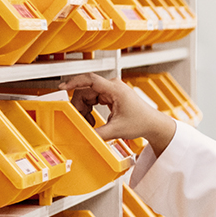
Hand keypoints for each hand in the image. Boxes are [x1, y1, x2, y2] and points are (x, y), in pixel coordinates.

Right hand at [60, 73, 176, 154]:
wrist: (152, 124)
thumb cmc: (141, 122)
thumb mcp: (117, 130)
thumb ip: (98, 134)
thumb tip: (84, 136)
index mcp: (115, 89)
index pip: (90, 80)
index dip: (74, 82)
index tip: (63, 87)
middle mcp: (113, 87)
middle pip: (86, 90)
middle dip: (79, 105)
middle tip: (79, 120)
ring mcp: (112, 90)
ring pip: (88, 95)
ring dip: (84, 109)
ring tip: (88, 123)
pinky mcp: (111, 96)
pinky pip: (93, 99)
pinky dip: (90, 109)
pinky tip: (92, 120)